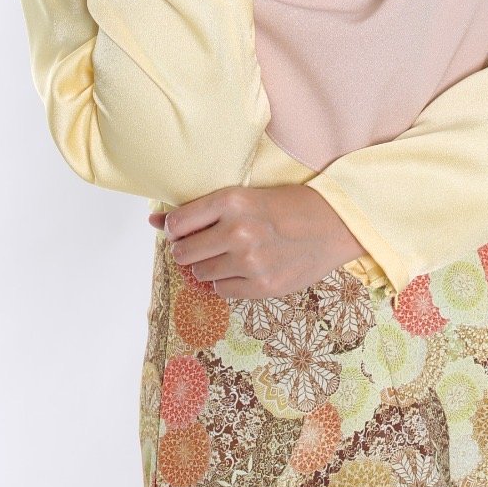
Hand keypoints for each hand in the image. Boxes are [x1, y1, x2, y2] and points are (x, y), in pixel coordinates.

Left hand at [146, 185, 368, 299]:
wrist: (334, 224)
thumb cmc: (288, 205)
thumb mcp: (245, 196)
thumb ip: (200, 210)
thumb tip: (153, 221)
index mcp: (231, 200)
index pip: (177, 223)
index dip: (175, 229)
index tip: (184, 230)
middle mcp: (237, 231)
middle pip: (183, 252)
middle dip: (189, 250)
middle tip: (209, 243)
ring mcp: (249, 262)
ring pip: (200, 274)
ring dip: (209, 266)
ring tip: (233, 254)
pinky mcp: (262, 287)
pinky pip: (222, 290)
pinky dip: (227, 281)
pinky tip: (245, 268)